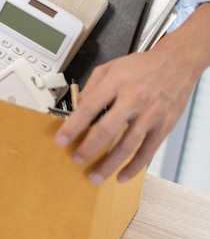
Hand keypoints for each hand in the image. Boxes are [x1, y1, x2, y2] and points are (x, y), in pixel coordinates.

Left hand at [55, 50, 196, 184]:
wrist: (177, 62)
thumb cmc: (142, 66)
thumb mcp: (110, 68)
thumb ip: (91, 87)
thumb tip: (77, 107)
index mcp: (116, 84)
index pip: (89, 108)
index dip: (73, 126)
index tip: (61, 140)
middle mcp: (133, 99)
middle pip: (107, 129)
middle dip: (89, 148)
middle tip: (76, 159)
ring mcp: (150, 114)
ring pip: (128, 145)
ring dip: (110, 164)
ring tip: (95, 176)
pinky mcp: (164, 126)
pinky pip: (148, 151)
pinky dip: (135, 166)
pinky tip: (122, 176)